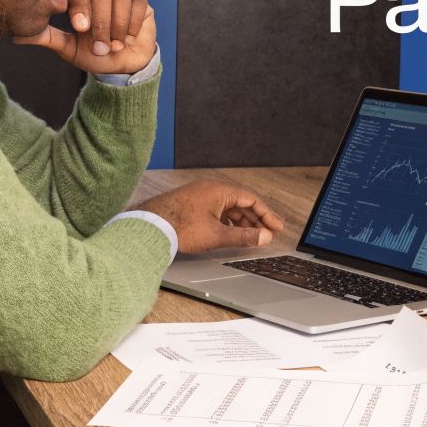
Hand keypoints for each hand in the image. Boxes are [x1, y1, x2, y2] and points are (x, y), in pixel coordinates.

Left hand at [14, 0, 156, 73]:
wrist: (122, 64)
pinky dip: (132, 21)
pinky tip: (128, 37)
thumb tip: (16, 36)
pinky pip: (137, 2)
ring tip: (114, 45)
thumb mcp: (67, 47)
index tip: (80, 28)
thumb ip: (46, 37)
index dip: (80, 6)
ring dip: (117, 24)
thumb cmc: (93, 53)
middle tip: (101, 46)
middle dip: (101, 21)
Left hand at [137, 180, 286, 253]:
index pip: (251, 199)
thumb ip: (244, 236)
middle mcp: (211, 189)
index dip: (266, 214)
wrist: (149, 227)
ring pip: (228, 207)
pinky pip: (216, 210)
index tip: (276, 227)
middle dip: (255, 219)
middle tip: (267, 234)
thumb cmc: (180, 227)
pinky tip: (228, 233)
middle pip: (240, 202)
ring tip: (250, 236)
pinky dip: (226, 221)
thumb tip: (264, 237)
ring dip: (240, 221)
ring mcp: (199, 195)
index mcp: (220, 190)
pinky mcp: (191, 204)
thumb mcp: (217, 235)